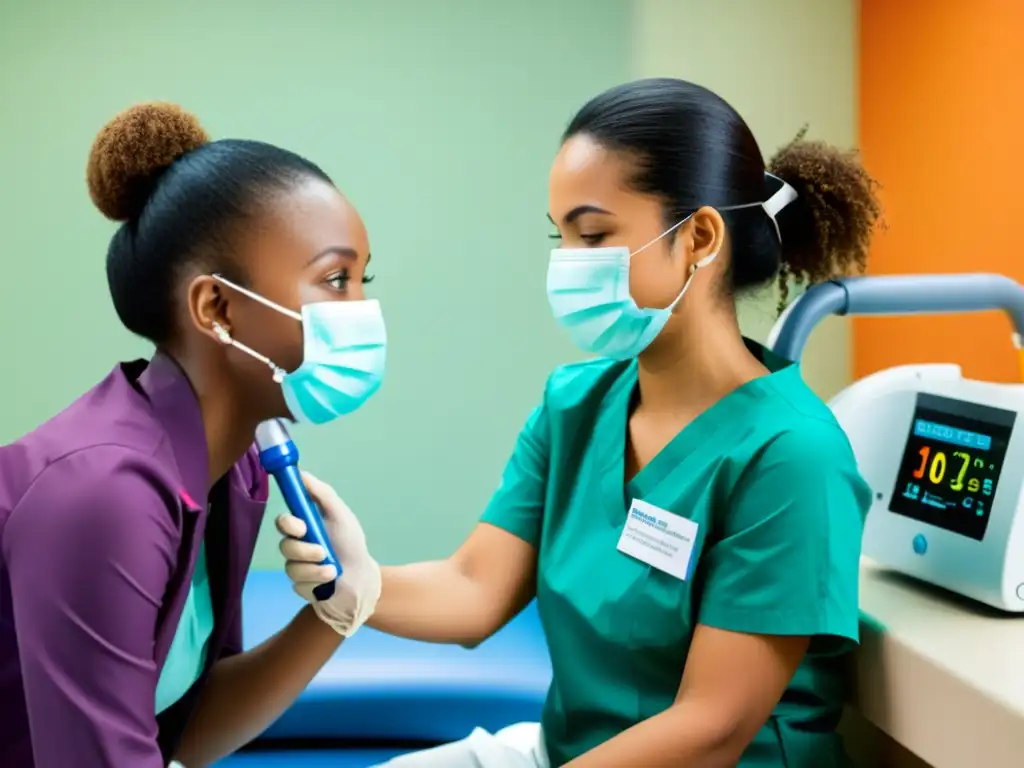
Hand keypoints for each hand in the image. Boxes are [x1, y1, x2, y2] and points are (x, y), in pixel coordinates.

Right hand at [276, 471, 381, 636]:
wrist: (361, 577)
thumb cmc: (351, 543)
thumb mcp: (340, 515)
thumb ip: (323, 494)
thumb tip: (302, 473)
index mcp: (305, 528)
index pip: (284, 522)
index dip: (288, 523)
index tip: (301, 526)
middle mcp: (297, 546)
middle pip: (284, 545)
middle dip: (304, 549)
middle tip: (322, 551)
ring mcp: (297, 567)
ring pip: (291, 566)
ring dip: (315, 567)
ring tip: (332, 567)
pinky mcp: (300, 586)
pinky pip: (299, 583)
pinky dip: (318, 579)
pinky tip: (330, 578)